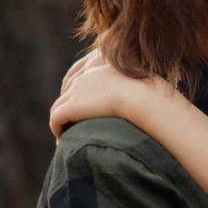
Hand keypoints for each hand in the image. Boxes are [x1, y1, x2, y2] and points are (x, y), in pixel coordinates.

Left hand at [49, 52, 176, 137]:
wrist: (142, 97)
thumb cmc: (152, 96)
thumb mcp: (146, 87)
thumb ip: (139, 90)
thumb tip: (149, 102)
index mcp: (102, 67)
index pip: (80, 78)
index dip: (77, 95)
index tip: (82, 111)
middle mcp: (85, 77)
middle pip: (67, 92)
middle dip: (67, 108)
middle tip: (71, 125)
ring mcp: (76, 91)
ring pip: (59, 108)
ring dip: (62, 122)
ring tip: (66, 137)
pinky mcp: (70, 106)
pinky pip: (55, 120)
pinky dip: (58, 130)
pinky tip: (64, 141)